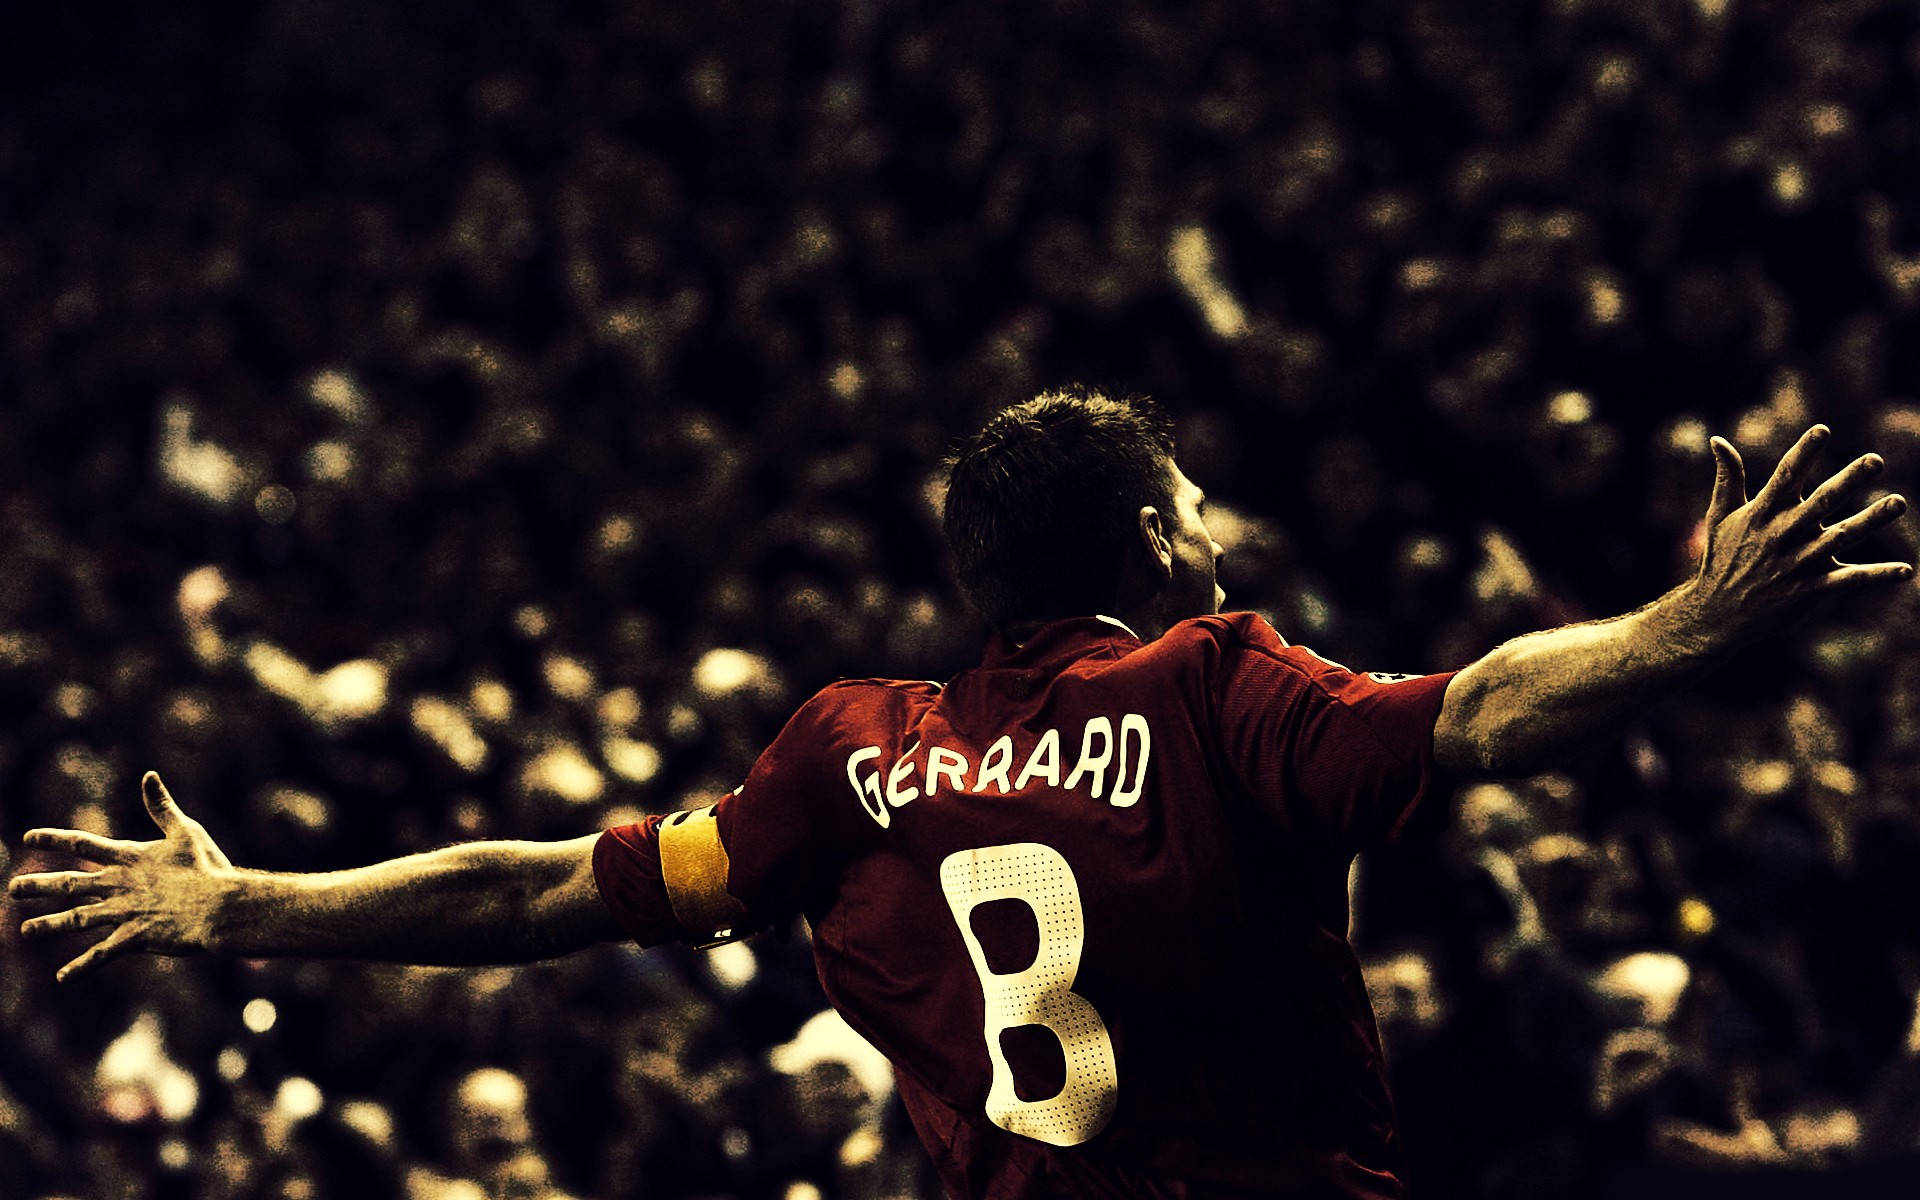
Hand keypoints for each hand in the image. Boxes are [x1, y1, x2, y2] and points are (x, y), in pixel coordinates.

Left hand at [8, 772, 233, 981]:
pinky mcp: (133, 938)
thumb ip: (162, 807)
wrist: (219, 906)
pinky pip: (100, 955)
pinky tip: (60, 978)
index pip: (82, 844)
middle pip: (69, 884)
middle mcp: (119, 885)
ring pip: (76, 920)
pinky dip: (80, 967)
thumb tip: (148, 776)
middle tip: (13, 889)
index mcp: (129, 857)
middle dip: (38, 886)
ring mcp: (123, 913)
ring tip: (26, 931)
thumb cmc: (206, 867)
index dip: (54, 839)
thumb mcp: (185, 831)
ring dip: (49, 926)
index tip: (28, 837)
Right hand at [1679, 424, 1911, 648]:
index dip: (1802, 453)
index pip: (1784, 477)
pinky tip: (1905, 570)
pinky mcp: (1810, 590)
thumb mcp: (1719, 516)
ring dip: (1871, 520)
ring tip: (1898, 502)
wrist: (1716, 614)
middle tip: (1875, 460)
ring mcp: (1798, 564)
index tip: (1822, 429)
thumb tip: (1717, 439)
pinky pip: (1849, 581)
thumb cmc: (1721, 558)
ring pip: (1841, 538)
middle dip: (1847, 481)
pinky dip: (1877, 576)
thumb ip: (1727, 477)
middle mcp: (1781, 536)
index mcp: (1761, 515)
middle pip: (1820, 503)